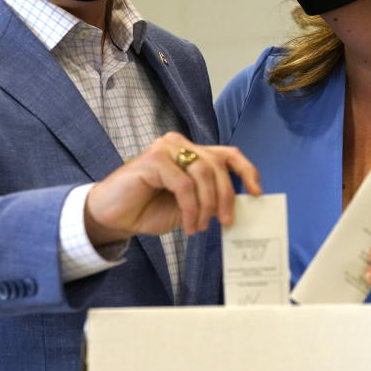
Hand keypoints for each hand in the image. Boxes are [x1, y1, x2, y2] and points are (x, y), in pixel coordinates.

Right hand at [84, 131, 261, 244]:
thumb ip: (209, 198)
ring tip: (200, 226)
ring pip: (203, 173)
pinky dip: (191, 208)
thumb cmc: (149, 209)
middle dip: (227, 196)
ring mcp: (166, 148)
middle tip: (227, 221)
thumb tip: (240, 205)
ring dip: (207, 205)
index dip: (247, 171)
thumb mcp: (188, 205)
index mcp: (191, 152)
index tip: (257, 193)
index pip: (228, 154)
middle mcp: (180, 144)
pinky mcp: (154, 159)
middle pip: (218, 165)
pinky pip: (184, 185)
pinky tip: (189, 225)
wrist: (113, 216)